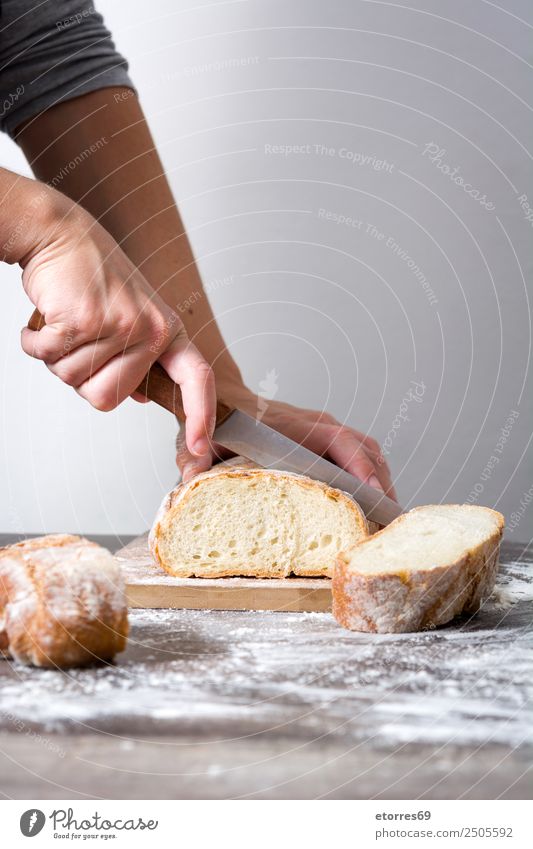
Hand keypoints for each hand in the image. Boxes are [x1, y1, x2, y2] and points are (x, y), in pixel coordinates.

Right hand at [19, 196, 215, 457]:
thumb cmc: (92, 278)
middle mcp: (149, 329)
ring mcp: (119, 324)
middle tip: (79, 338)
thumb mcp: (130, 318)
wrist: (61, 233)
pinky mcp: (84, 319)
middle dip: (81, 377)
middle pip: (107, 397)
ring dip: (56, 356)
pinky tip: (46, 316)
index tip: (199, 448)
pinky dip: (35, 342)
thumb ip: (138, 360)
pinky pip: (49, 357)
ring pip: (75, 380)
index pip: (196, 379)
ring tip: (66, 321)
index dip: (200, 416)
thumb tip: (136, 397)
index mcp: (166, 331)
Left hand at [176, 385, 396, 499]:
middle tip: (390, 519)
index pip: (338, 442)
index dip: (359, 467)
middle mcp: (315, 424)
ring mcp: (323, 429)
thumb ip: (193, 458)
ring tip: (388, 517)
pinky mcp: (325, 438)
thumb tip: (190, 479)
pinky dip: (372, 475)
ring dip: (381, 481)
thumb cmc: (214, 422)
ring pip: (367, 451)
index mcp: (292, 426)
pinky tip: (373, 502)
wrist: (221, 396)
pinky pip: (359, 454)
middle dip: (381, 483)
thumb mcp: (198, 440)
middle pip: (364, 449)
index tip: (371, 493)